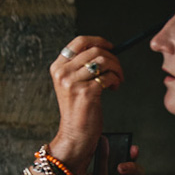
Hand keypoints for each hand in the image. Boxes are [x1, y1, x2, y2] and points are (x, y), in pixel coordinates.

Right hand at [46, 36, 124, 174]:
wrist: (75, 133)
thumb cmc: (78, 108)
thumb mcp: (72, 83)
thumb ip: (80, 65)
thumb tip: (103, 48)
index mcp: (57, 67)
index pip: (79, 42)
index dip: (99, 40)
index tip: (110, 47)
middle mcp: (62, 73)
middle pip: (95, 50)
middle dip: (113, 58)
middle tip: (117, 70)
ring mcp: (73, 83)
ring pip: (104, 61)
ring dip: (117, 69)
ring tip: (117, 79)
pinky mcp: (86, 92)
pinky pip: (109, 76)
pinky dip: (116, 80)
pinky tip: (114, 87)